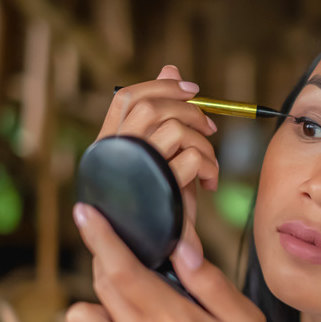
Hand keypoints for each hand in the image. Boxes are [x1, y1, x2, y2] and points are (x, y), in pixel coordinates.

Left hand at [66, 203, 275, 321]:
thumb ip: (211, 281)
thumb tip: (180, 246)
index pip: (124, 270)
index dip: (101, 237)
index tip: (85, 212)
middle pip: (100, 286)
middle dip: (109, 264)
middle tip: (130, 265)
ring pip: (81, 317)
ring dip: (102, 307)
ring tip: (134, 316)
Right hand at [99, 64, 217, 261]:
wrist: (156, 256)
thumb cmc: (161, 203)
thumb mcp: (164, 157)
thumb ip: (166, 115)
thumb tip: (171, 66)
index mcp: (110, 147)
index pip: (127, 97)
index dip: (160, 84)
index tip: (193, 90)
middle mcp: (115, 156)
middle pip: (152, 107)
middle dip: (189, 110)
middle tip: (209, 129)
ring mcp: (135, 172)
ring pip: (174, 129)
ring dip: (202, 143)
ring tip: (208, 165)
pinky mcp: (159, 190)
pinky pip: (191, 158)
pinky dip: (210, 166)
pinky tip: (210, 184)